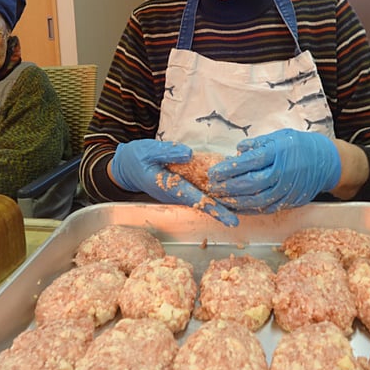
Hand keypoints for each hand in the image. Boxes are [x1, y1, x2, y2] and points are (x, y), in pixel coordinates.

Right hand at [110, 139, 237, 225]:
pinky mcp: (181, 186)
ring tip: (243, 206)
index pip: (196, 199)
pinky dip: (213, 192)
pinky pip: (199, 191)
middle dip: (223, 210)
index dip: (214, 208)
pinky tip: (229, 190)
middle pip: (204, 204)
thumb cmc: (137, 158)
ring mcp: (179, 191)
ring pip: (203, 198)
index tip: (230, 219)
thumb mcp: (149, 151)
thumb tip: (189, 154)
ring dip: (221, 202)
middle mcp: (177, 194)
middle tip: (243, 219)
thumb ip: (168, 152)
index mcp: (169, 187)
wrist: (126, 166)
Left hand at [207, 129, 340, 212]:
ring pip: (257, 200)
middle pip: (250, 184)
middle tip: (212, 187)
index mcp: (278, 153)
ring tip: (220, 199)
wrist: (326, 162)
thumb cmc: (300, 145)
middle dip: (228, 187)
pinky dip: (249, 209)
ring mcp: (286, 190)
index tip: (214, 173)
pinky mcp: (289, 201)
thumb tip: (237, 151)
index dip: (229, 169)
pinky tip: (237, 207)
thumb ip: (257, 144)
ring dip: (236, 202)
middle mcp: (282, 173)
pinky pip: (266, 208)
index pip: (249, 163)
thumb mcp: (278, 137)